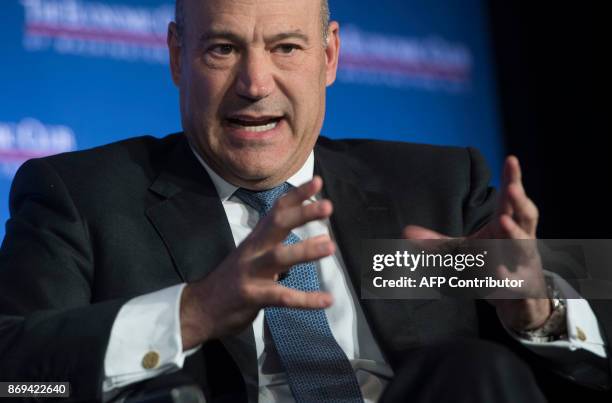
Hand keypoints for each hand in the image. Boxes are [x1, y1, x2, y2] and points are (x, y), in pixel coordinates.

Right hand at [180, 176, 334, 349]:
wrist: (199, 308)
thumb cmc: (235, 279)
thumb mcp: (259, 257)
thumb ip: (290, 246)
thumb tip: (326, 238)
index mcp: (257, 238)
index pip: (277, 210)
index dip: (297, 195)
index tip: (318, 182)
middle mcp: (254, 250)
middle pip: (277, 225)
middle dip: (302, 214)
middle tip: (328, 206)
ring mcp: (251, 272)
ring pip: (279, 257)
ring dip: (305, 250)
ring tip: (331, 246)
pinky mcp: (252, 296)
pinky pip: (282, 297)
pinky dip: (306, 299)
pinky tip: (327, 299)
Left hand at [403, 156, 550, 331]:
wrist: (519, 299)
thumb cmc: (492, 265)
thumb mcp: (463, 251)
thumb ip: (436, 242)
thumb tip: (406, 232)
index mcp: (507, 225)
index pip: (510, 200)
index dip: (513, 180)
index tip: (511, 159)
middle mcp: (521, 240)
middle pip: (525, 217)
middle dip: (518, 202)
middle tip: (511, 189)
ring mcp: (524, 264)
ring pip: (522, 246)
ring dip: (514, 234)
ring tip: (503, 222)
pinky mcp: (522, 288)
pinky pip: (515, 282)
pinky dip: (506, 279)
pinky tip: (496, 275)